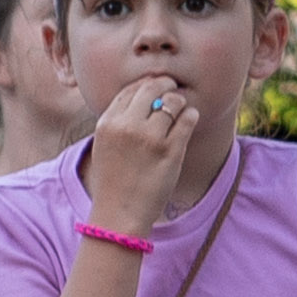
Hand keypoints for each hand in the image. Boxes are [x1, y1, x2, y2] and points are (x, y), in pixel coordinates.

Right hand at [80, 79, 207, 235]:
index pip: (129, 90)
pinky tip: (190, 118)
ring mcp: (150, 138)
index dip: (145, 85)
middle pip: (151, 88)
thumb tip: (140, 100)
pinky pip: (188, 119)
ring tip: (182, 108)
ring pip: (173, 101)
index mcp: (107, 123)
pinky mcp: (171, 150)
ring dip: (180, 101)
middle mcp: (126, 126)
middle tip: (173, 88)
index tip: (155, 88)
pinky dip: (191, 114)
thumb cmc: (113, 179)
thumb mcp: (104, 145)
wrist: (119, 212)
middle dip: (165, 84)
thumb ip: (117, 122)